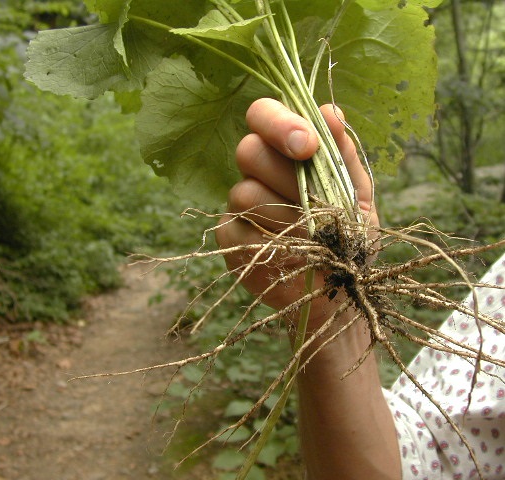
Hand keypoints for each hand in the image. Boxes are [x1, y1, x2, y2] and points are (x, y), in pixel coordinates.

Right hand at [215, 98, 377, 328]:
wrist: (339, 290)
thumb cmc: (350, 237)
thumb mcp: (357, 193)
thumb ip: (342, 154)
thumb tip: (330, 111)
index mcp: (286, 152)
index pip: (263, 114)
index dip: (279, 123)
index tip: (307, 146)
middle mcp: (257, 172)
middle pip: (249, 150)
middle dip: (287, 175)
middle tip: (319, 201)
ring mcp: (238, 204)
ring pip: (246, 192)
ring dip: (287, 215)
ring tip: (315, 235)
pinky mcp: (230, 236)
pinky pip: (240, 228)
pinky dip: (272, 240)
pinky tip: (294, 251)